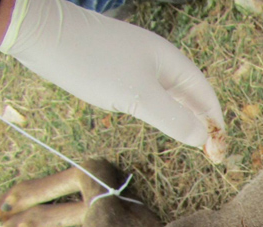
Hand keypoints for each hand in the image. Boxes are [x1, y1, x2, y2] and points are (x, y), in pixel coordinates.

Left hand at [0, 0, 225, 155]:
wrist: (44, 35)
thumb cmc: (94, 63)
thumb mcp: (138, 97)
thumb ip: (173, 119)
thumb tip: (202, 137)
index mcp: (172, 62)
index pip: (207, 97)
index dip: (216, 125)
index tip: (218, 153)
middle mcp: (161, 61)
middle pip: (193, 96)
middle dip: (203, 124)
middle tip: (208, 154)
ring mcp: (140, 64)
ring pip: (172, 96)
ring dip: (184, 119)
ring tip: (190, 143)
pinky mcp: (121, 69)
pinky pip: (152, 93)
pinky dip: (163, 111)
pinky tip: (158, 123)